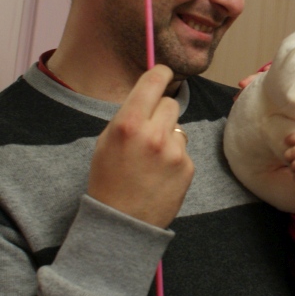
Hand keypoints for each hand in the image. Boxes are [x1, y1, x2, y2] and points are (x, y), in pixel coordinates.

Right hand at [87, 65, 193, 228]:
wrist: (121, 221)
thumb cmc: (108, 179)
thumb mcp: (106, 140)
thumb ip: (129, 114)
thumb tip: (149, 93)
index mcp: (128, 123)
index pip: (154, 81)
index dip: (161, 73)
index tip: (163, 74)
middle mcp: (154, 134)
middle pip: (171, 102)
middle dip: (161, 112)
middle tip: (148, 130)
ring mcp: (174, 151)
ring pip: (179, 126)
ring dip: (168, 135)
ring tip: (151, 159)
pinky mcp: (188, 167)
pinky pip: (184, 149)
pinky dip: (175, 157)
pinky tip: (160, 173)